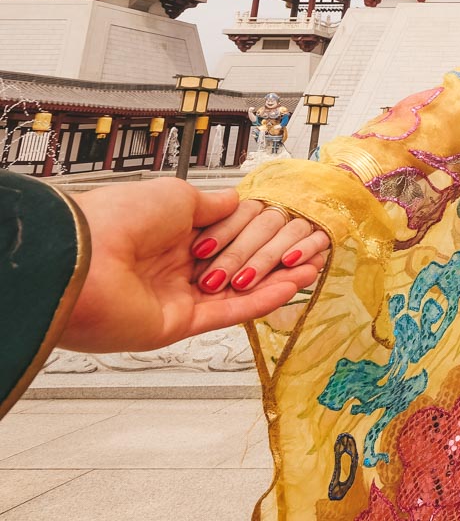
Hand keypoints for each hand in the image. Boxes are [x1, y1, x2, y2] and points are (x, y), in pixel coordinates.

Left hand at [62, 179, 320, 352]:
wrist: (85, 257)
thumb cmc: (121, 218)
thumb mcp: (177, 196)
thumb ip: (213, 205)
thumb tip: (239, 202)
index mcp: (168, 232)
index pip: (224, 233)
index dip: (256, 230)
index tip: (287, 224)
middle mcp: (172, 266)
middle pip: (235, 262)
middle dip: (272, 257)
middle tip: (306, 249)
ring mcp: (177, 297)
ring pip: (238, 290)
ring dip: (275, 280)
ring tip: (312, 268)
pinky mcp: (179, 324)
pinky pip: (229, 312)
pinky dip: (262, 300)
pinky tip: (292, 286)